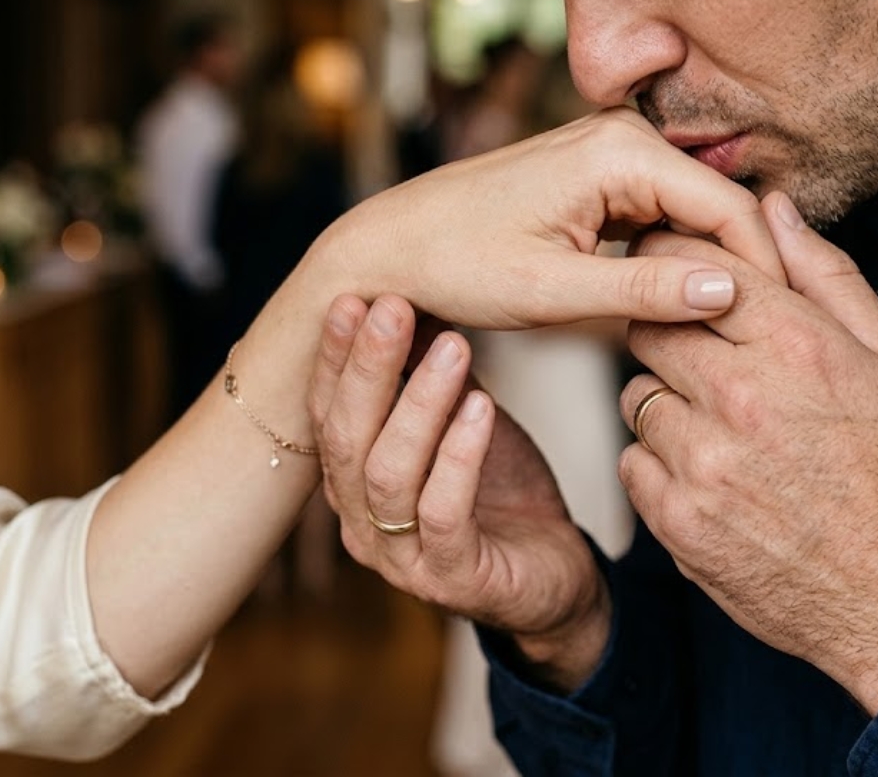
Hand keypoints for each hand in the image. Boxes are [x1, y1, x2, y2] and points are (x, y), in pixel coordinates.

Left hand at [297, 107, 785, 329]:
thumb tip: (730, 292)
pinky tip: (673, 309)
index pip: (729, 209)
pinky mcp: (598, 180)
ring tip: (722, 335)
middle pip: (717, 210)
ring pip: (691, 217)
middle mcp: (622, 139)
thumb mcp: (553, 290)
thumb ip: (645, 291)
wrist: (392, 249)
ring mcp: (610, 156)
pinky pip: (659, 219)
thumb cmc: (455, 264)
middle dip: (738, 273)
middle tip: (755, 345)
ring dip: (705, 271)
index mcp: (619, 152)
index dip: (762, 273)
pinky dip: (671, 262)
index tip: (780, 332)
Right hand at [308, 295, 611, 690]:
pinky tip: (482, 406)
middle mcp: (360, 523)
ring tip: (453, 346)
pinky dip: (460, 455)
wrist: (551, 575)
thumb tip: (407, 301)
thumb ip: (429, 377)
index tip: (351, 298)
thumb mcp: (460, 422)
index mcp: (352, 482)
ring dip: (419, 403)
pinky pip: (445, 512)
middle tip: (393, 307)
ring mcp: (401, 558)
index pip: (326, 413)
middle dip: (367, 368)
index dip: (334, 357)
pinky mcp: (453, 580)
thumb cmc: (498, 493)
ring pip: (389, 474)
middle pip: (346, 438)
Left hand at [618, 194, 877, 714]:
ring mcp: (702, 462)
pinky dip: (658, 462)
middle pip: (650, 327)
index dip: (678, 266)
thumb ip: (827, 278)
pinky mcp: (676, 519)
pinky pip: (632, 460)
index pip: (699, 269)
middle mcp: (741, 398)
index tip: (672, 275)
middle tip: (695, 352)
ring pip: (636, 395)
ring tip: (716, 425)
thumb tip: (773, 208)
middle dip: (664, 330)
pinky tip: (706, 474)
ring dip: (665, 401)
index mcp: (797, 347)